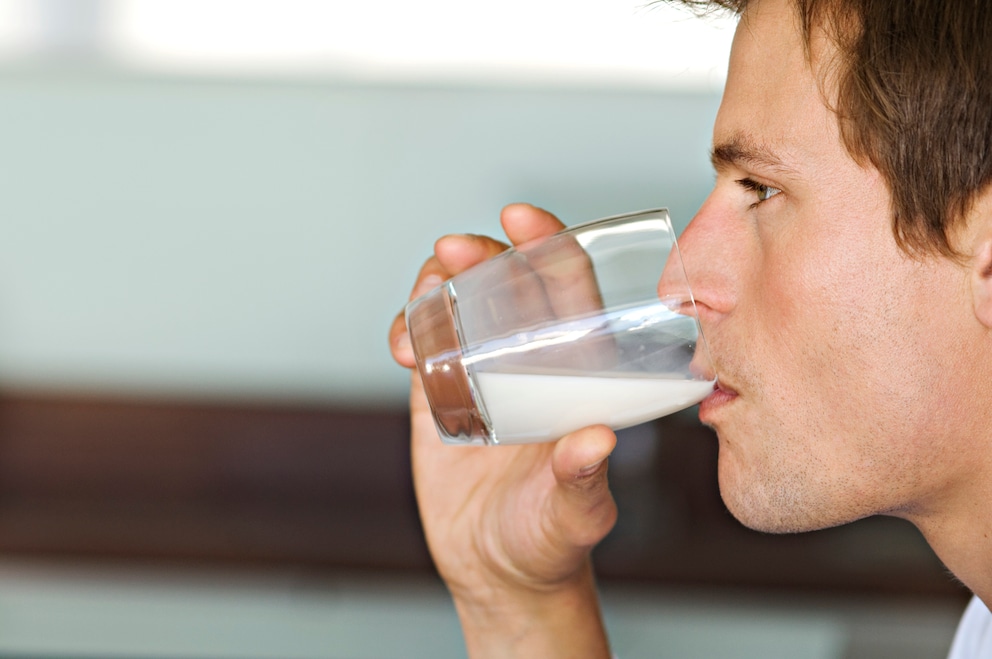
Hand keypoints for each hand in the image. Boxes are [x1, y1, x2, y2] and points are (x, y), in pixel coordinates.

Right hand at [389, 204, 617, 657]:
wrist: (496, 573)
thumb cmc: (551, 541)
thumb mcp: (574, 514)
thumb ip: (583, 480)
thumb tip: (597, 441)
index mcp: (576, 371)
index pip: (569, 290)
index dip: (547, 244)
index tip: (520, 217)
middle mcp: (530, 361)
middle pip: (507, 283)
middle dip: (481, 254)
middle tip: (454, 251)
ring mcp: (482, 373)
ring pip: (458, 305)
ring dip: (437, 289)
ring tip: (423, 308)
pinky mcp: (440, 393)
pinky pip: (422, 344)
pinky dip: (408, 332)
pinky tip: (405, 349)